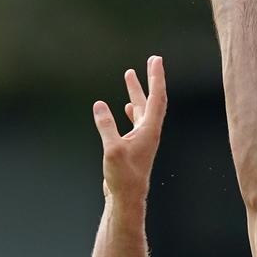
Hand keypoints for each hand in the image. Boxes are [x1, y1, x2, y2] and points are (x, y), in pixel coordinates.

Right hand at [92, 55, 167, 200]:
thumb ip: (106, 126)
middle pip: (153, 99)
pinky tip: (124, 105)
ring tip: (130, 74)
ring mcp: (142, 138)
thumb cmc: (123, 176)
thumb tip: (99, 105)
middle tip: (152, 60)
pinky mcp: (133, 145)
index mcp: (150, 130)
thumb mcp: (113, 149)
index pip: (156, 97)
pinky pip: (134, 121)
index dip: (156, 77)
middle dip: (151, 79)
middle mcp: (149, 131)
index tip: (156, 60)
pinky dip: (131, 110)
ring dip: (137, 92)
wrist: (127, 196)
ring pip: (141, 109)